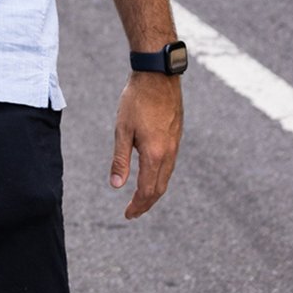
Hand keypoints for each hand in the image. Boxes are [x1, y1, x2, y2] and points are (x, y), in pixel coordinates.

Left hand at [112, 72, 182, 218]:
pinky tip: (151, 175)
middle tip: (132, 212)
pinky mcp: (176, 137)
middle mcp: (169, 154)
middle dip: (146, 203)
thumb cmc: (136, 101)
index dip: (138, 205)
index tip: (128, 215)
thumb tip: (116, 186)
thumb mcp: (122, 130)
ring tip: (140, 198)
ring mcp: (176, 145)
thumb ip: (120, 160)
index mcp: (155, 155)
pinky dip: (160, 177)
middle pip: (160, 188)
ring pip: (166, 177)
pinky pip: (170, 165)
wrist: (158, 77)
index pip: (148, 190)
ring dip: (154, 191)